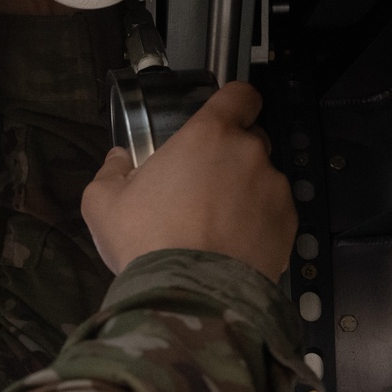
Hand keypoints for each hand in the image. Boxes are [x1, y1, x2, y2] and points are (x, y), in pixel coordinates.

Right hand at [81, 82, 296, 280]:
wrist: (188, 295)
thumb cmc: (144, 239)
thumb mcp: (102, 203)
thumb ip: (111, 171)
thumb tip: (120, 159)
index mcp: (208, 135)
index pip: (239, 95)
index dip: (232, 103)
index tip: (219, 121)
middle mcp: (249, 153)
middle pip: (250, 139)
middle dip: (230, 156)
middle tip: (200, 188)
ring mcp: (274, 190)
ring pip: (261, 180)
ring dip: (243, 193)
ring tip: (214, 228)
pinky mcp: (288, 227)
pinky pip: (273, 215)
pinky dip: (257, 225)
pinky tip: (230, 247)